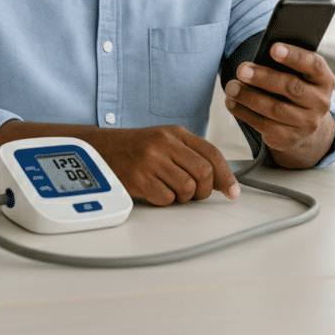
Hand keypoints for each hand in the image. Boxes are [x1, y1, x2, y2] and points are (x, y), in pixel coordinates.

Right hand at [87, 124, 239, 206]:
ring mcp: (150, 160)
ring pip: (187, 188)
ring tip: (173, 191)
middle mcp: (164, 144)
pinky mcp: (138, 178)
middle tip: (196, 194)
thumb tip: (222, 181)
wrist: (101, 149)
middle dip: (205, 190)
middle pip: (203, 172)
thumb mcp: (167, 142)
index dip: (226, 175)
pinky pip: (166, 198)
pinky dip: (166, 201)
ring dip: (184, 198)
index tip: (233, 191)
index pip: (211, 153)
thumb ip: (194, 156)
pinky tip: (156, 192)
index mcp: (176, 133)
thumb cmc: (137, 148)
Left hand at [223, 42, 334, 167]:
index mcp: (325, 80)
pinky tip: (232, 102)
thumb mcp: (297, 74)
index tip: (273, 48)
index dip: (294, 56)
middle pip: (292, 87)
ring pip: (276, 109)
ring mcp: (307, 123)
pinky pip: (264, 125)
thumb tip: (258, 58)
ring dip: (249, 96)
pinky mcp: (290, 138)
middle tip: (241, 69)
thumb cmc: (294, 87)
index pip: (314, 64)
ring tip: (231, 87)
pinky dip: (244, 113)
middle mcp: (321, 103)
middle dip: (264, 77)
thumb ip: (285, 65)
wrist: (302, 123)